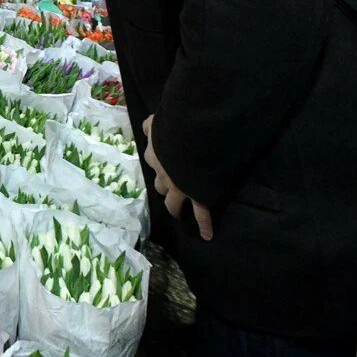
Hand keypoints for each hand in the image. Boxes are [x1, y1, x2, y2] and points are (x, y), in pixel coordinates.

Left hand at [142, 115, 213, 240]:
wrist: (188, 139)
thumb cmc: (175, 126)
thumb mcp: (159, 121)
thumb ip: (153, 123)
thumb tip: (149, 123)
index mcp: (154, 153)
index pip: (151, 157)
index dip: (158, 159)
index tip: (162, 160)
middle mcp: (163, 173)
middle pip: (160, 184)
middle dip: (164, 185)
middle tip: (171, 187)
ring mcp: (178, 187)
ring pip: (173, 202)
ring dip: (175, 205)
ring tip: (179, 211)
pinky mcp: (195, 195)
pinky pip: (200, 213)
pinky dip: (204, 225)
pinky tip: (207, 235)